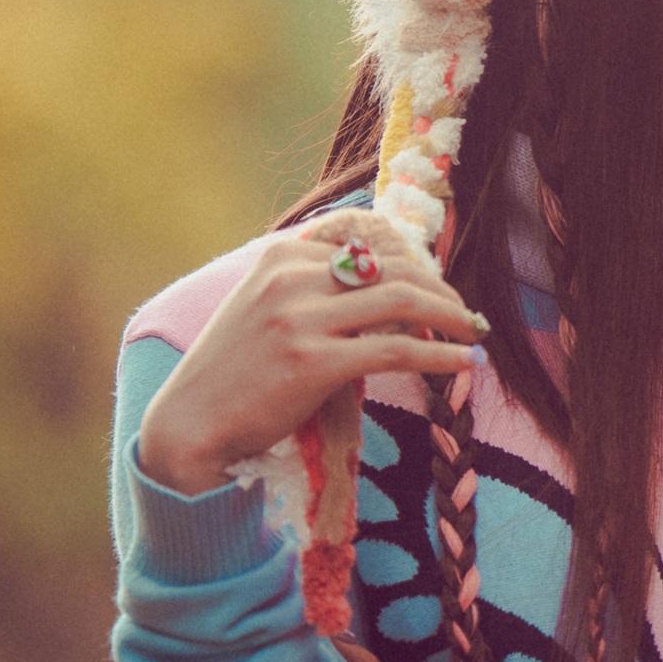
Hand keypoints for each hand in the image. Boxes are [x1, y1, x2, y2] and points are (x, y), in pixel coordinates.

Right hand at [136, 212, 484, 494]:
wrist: (189, 423)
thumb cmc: (236, 372)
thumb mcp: (268, 308)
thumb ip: (318, 288)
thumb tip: (394, 288)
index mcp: (280, 256)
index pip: (368, 238)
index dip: (414, 259)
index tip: (438, 283)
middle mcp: (289, 277)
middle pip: (394, 266)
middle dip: (441, 289)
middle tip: (467, 314)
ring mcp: (299, 317)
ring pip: (402, 299)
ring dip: (451, 315)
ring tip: (473, 334)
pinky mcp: (311, 361)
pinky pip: (394, 349)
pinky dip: (438, 355)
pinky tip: (462, 364)